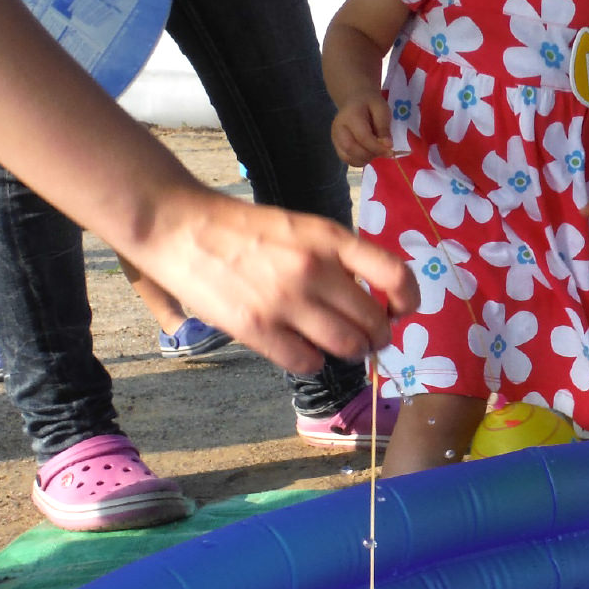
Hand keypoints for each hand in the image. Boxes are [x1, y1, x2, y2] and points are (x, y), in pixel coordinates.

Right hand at [124, 188, 417, 374]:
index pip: (395, 276)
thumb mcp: (303, 228)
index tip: (400, 310)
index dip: (408, 300)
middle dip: (379, 335)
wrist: (180, 226)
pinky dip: (313, 361)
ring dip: (352, 352)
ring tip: (342, 346)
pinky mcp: (257, 328)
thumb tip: (375, 298)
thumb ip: (339, 258)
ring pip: (348, 347)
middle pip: (375, 322)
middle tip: (369, 337)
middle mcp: (315, 270)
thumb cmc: (246, 229)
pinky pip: (307, 362)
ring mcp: (286, 301)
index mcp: (331, 239)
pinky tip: (303, 349)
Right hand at [331, 94, 393, 166]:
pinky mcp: (336, 145)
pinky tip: (368, 153)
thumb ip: (384, 126)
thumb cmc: (370, 103)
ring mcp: (335, 137)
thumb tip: (388, 145)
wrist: (354, 100)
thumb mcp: (382, 109)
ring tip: (376, 151)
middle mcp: (338, 128)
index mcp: (350, 116)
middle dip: (370, 155)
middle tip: (383, 152)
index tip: (390, 151)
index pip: (362, 137)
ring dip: (365, 159)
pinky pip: (346, 159)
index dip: (377, 147)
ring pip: (347, 157)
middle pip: (351, 149)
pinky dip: (359, 161)